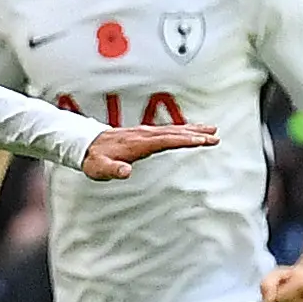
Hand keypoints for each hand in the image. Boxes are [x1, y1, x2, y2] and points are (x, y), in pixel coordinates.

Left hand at [82, 122, 218, 179]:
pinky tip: (192, 131)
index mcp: (138, 143)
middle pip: (175, 133)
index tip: (202, 140)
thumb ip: (113, 170)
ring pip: (174, 130)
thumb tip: (125, 172)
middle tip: (216, 136)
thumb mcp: (100, 169)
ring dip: (194, 130)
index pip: (166, 140)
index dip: (184, 140)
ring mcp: (146, 132)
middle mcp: (144, 134)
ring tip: (213, 130)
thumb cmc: (94, 160)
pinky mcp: (146, 134)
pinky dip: (183, 130)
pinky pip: (169, 130)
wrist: (85, 145)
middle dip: (196, 134)